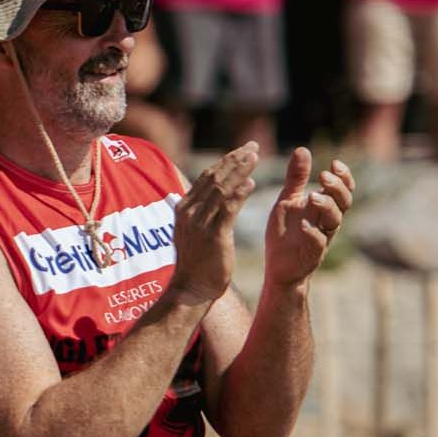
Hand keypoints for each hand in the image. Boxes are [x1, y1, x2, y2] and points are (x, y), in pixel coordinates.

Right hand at [169, 142, 261, 304]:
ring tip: (254, 157)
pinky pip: (228, 209)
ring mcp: (200, 223)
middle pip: (214, 178)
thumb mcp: (192, 232)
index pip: (206, 178)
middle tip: (252, 147)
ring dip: (239, 171)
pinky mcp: (213, 235)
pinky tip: (251, 183)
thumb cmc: (196, 263)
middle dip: (234, 160)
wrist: (192, 289)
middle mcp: (189, 212)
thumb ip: (197, 213)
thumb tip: (200, 197)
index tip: (242, 150)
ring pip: (221, 189)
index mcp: (184, 209)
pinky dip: (239, 194)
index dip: (225, 161)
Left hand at [260, 148, 351, 289]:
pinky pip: (319, 242)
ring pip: (335, 220)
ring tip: (312, 197)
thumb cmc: (286, 232)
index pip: (342, 188)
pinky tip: (304, 224)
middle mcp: (326, 221)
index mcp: (323, 206)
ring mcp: (322, 236)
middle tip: (324, 177)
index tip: (335, 163)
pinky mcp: (313, 253)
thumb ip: (295, 178)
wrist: (278, 266)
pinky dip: (313, 232)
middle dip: (337, 188)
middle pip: (344, 202)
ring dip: (327, 206)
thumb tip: (303, 149)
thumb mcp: (288, 201)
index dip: (343, 176)